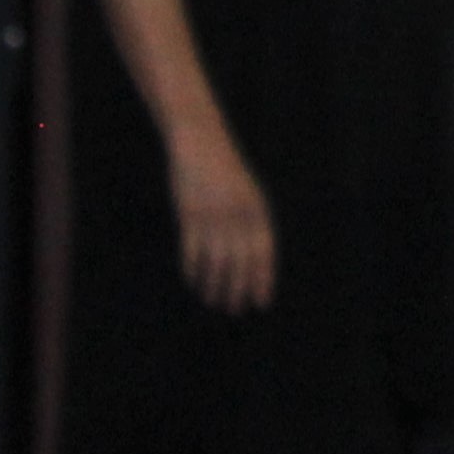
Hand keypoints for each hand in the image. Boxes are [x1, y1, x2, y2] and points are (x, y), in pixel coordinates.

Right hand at [171, 136, 274, 312]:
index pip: (264, 254)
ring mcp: (213, 214)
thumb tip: (251, 262)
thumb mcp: (248, 196)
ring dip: (214, 284)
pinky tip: (194, 282)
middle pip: (240, 262)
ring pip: (215, 261)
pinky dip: (193, 269)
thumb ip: (251, 224)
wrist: (202, 143)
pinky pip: (192, 250)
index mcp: (258, 210)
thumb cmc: (227, 174)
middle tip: (234, 309)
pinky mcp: (189, 214)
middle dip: (238, 289)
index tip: (260, 303)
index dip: (262, 280)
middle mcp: (238, 215)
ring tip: (213, 301)